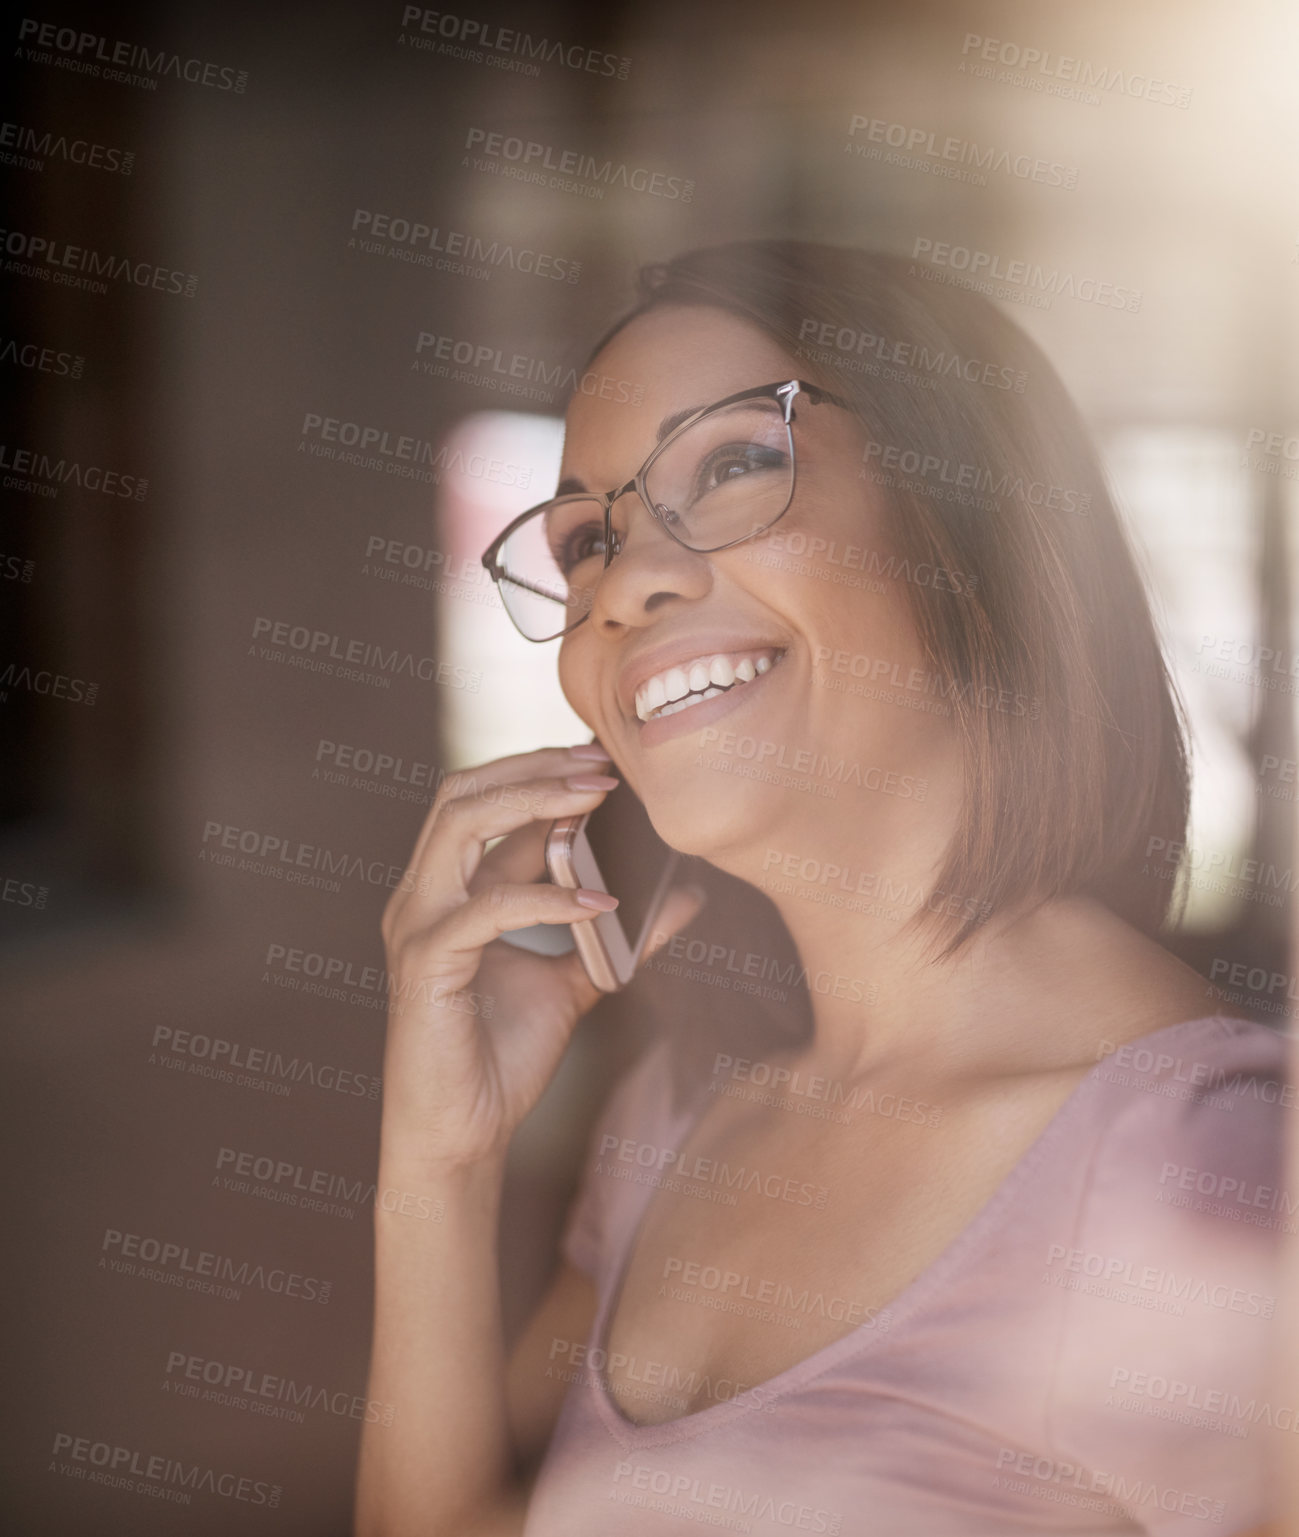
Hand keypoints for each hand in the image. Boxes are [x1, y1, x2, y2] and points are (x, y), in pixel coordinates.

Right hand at [377, 744, 702, 1172]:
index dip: (540, 770)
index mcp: (446, 891)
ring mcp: (417, 926)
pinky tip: (600, 900)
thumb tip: (685, 896)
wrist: (462, 1136)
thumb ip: (616, 937)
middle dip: (534, 767)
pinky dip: (548, 897)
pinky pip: (488, 908)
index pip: (483, 802)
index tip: (605, 757)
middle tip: (604, 763)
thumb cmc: (501, 1057)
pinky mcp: (426, 965)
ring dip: (532, 801)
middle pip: (461, 793)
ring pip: (459, 824)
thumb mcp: (574, 982)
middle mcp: (421, 896)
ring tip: (598, 798)